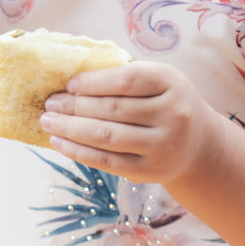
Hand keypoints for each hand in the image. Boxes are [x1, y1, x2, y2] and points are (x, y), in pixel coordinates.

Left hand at [39, 62, 223, 184]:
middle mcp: (173, 115)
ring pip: (106, 137)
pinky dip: (78, 152)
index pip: (126, 80)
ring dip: (70, 129)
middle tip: (49, 102)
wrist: (197, 142)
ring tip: (48, 121)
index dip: (93, 82)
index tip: (68, 84)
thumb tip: (69, 77)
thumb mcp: (155, 79)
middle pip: (113, 109)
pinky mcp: (151, 172)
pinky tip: (59, 142)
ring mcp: (163, 146)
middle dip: (74, 106)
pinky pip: (107, 162)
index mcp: (171, 83)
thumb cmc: (163, 101)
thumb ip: (121, 74)